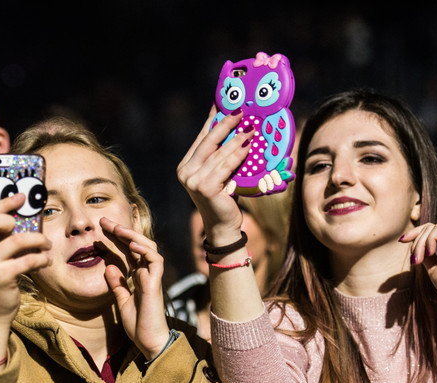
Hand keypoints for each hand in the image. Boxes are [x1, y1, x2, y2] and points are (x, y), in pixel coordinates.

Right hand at [0, 192, 50, 321]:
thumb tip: (18, 217)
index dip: (5, 202)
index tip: (22, 197)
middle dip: (13, 217)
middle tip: (28, 227)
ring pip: (17, 239)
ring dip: (38, 240)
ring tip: (47, 245)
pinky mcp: (0, 276)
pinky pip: (28, 259)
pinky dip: (41, 258)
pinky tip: (45, 261)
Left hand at [99, 217, 170, 359]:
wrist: (150, 342)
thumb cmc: (138, 324)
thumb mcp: (121, 301)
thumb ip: (117, 284)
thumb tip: (108, 267)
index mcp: (139, 276)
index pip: (129, 250)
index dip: (117, 237)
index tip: (102, 227)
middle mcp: (147, 273)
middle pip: (137, 244)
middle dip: (121, 231)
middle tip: (103, 221)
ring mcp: (153, 277)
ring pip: (148, 247)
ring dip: (132, 236)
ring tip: (116, 228)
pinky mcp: (156, 284)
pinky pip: (154, 261)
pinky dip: (144, 250)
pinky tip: (132, 243)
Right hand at [176, 108, 253, 245]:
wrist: (223, 225)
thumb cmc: (224, 197)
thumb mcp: (221, 172)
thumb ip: (221, 154)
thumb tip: (235, 127)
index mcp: (186, 165)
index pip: (202, 137)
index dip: (213, 119)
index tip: (223, 103)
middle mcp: (185, 172)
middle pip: (208, 142)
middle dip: (225, 124)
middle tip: (240, 111)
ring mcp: (193, 181)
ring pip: (219, 154)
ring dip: (236, 139)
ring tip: (250, 128)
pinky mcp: (205, 188)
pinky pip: (225, 167)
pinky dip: (238, 155)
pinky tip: (249, 146)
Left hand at [400, 223, 436, 298]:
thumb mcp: (432, 267)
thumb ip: (424, 254)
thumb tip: (412, 244)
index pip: (428, 232)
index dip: (414, 235)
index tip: (401, 241)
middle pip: (427, 228)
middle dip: (415, 243)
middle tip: (414, 260)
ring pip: (430, 228)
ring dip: (420, 244)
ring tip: (419, 260)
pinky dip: (429, 240)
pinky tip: (429, 253)